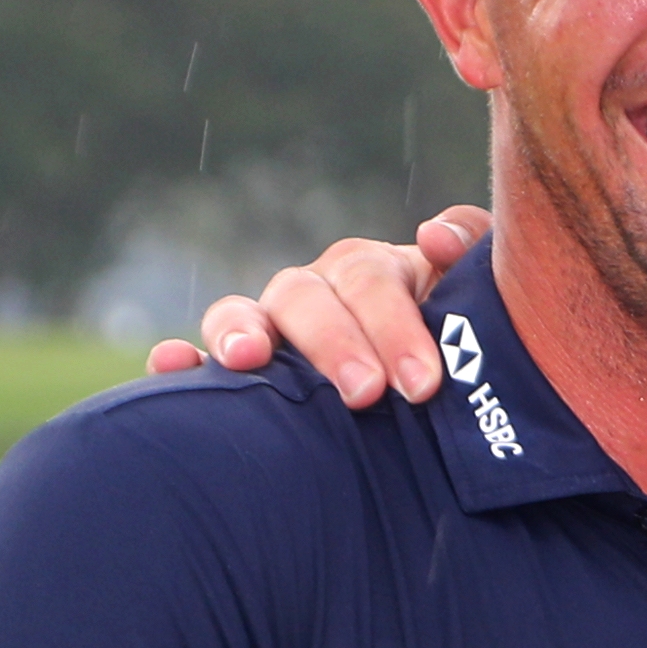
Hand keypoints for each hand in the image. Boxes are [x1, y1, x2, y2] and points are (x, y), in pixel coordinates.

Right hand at [143, 208, 490, 401]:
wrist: (439, 411)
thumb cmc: (460, 355)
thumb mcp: (478, 305)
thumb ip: (473, 253)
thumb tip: (434, 237)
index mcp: (372, 274)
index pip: (372, 281)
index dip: (394, 326)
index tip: (422, 383)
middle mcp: (315, 294)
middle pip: (307, 296)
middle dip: (333, 341)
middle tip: (365, 394)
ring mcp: (270, 330)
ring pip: (241, 312)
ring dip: (239, 329)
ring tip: (248, 357)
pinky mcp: (235, 372)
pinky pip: (195, 360)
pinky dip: (179, 360)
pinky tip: (169, 366)